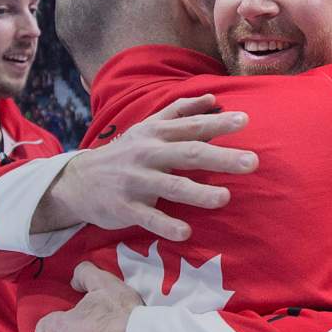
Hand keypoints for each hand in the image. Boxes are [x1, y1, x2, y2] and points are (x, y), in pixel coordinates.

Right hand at [45, 94, 257, 240]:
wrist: (79, 181)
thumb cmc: (124, 154)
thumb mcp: (148, 128)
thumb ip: (180, 112)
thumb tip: (212, 99)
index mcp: (156, 134)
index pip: (192, 126)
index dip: (218, 123)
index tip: (245, 120)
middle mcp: (148, 154)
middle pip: (188, 154)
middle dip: (221, 157)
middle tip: (252, 162)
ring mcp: (136, 182)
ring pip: (170, 186)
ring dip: (198, 193)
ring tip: (224, 198)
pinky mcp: (125, 208)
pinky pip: (149, 218)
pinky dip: (167, 225)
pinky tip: (186, 232)